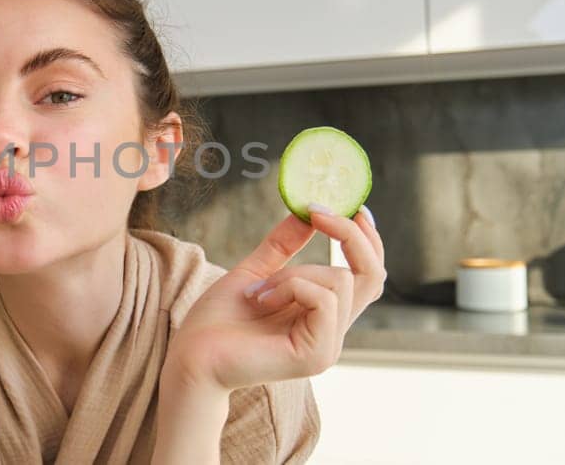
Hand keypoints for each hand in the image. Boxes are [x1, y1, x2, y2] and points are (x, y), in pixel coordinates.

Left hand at [164, 204, 384, 392]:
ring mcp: (328, 346)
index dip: (366, 240)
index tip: (350, 207)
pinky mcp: (317, 355)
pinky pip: (323, 299)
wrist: (191, 357)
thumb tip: (309, 211)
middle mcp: (333, 331)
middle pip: (373, 275)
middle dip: (350, 235)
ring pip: (340, 280)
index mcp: (323, 314)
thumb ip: (283, 246)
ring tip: (258, 291)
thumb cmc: (217, 321)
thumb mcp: (254, 271)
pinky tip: (261, 301)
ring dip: (294, 272)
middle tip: (317, 212)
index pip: (368, 275)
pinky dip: (290, 287)